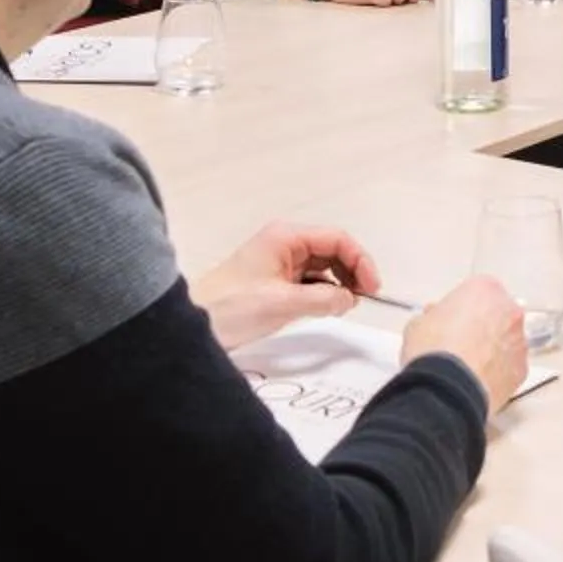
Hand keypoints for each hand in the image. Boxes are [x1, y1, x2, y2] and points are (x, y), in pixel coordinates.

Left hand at [192, 222, 381, 350]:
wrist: (191, 324)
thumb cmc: (230, 307)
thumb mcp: (283, 303)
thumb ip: (323, 299)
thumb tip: (350, 299)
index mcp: (285, 236)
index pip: (337, 239)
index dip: (360, 261)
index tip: (371, 288)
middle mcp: (284, 243)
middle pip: (332, 250)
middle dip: (351, 272)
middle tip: (362, 300)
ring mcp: (278, 262)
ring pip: (322, 267)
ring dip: (338, 284)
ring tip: (345, 306)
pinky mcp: (273, 282)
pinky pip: (309, 281)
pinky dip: (323, 292)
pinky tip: (328, 308)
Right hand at [403, 275, 530, 409]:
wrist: (448, 388)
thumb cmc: (434, 350)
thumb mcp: (419, 323)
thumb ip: (434, 316)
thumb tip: (435, 323)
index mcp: (485, 289)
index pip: (475, 292)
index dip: (459, 308)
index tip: (448, 320)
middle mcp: (509, 311)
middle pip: (496, 313)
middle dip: (481, 325)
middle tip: (458, 342)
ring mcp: (519, 341)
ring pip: (506, 340)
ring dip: (492, 348)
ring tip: (466, 366)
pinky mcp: (521, 369)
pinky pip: (509, 366)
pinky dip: (497, 372)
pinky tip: (476, 380)